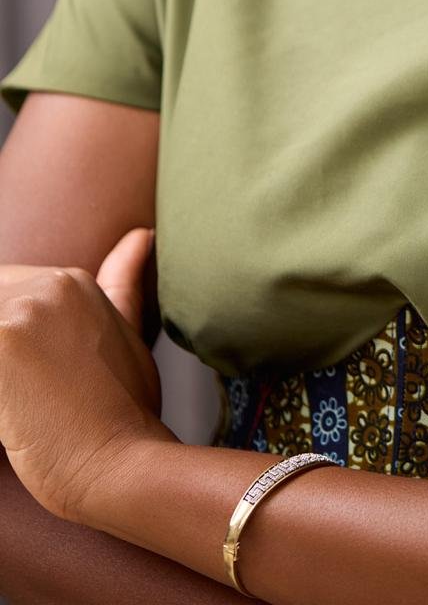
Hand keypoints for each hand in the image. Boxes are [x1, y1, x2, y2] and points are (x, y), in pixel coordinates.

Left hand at [0, 227, 177, 525]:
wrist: (124, 464)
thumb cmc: (126, 413)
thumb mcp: (129, 336)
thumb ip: (123, 283)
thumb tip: (142, 235)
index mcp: (73, 281)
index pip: (3, 302)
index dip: (11, 351)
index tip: (34, 382)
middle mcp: (48, 284)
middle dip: (4, 360)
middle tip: (26, 397)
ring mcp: (22, 310)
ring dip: (0, 377)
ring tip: (22, 406)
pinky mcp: (1, 342)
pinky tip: (12, 416)